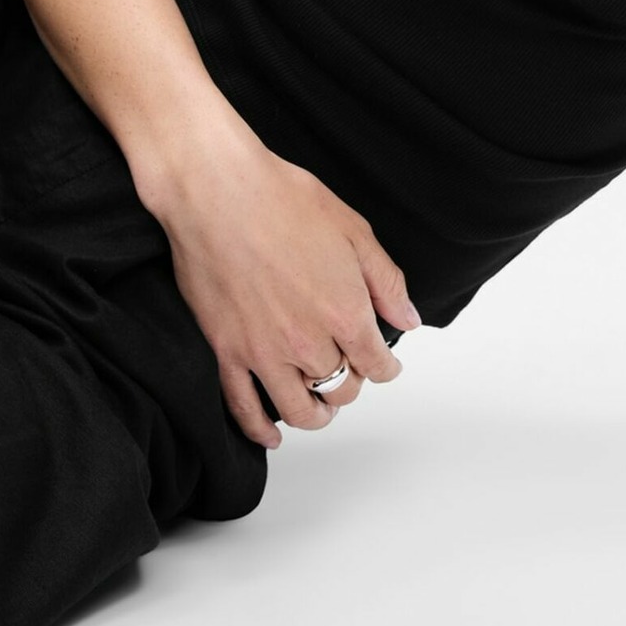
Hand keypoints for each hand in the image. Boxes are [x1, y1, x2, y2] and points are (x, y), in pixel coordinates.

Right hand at [140, 106, 419, 449]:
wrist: (217, 191)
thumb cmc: (283, 199)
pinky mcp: (225, 352)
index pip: (377, 364)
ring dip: (317, 414)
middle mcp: (307, 341)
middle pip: (340, 388)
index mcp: (344, 312)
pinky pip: (245, 409)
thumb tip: (408, 319)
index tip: (385, 364)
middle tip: (350, 370)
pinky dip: (261, 431)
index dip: (386, 367)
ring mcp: (263, 352)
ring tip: (321, 408)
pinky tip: (273, 434)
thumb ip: (385, 282)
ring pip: (298, 410)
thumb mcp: (353, 230)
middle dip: (352, 383)